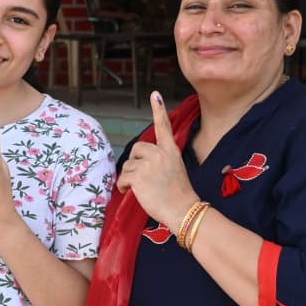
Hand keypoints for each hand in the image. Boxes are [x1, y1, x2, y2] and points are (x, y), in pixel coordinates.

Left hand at [115, 91, 198, 228]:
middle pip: (137, 149)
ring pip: (128, 165)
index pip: (163, 127)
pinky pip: (122, 178)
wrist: (183, 210)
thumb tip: (140, 161)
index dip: (158, 110)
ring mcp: (149, 163)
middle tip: (145, 178)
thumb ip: (160, 160)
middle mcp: (160, 153)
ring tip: (144, 188)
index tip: (155, 95)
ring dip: (130, 178)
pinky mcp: (138, 175)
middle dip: (135, 163)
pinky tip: (132, 192)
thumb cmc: (178, 194)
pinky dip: (124, 186)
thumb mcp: (174, 169)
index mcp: (171, 150)